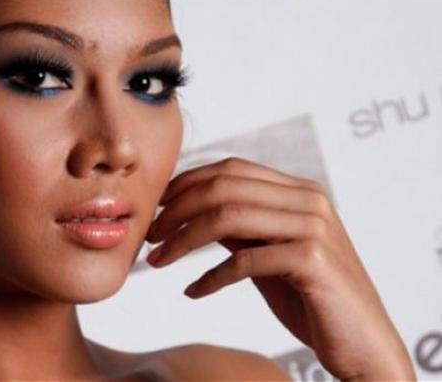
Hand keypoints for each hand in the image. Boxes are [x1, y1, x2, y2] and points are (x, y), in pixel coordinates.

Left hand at [145, 157, 415, 380]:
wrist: (362, 344)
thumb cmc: (310, 298)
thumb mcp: (268, 250)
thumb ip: (239, 225)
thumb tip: (189, 207)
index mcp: (300, 190)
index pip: (231, 168)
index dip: (186, 183)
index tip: (156, 206)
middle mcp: (309, 200)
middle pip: (223, 187)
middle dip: (176, 209)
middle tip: (149, 235)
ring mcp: (313, 227)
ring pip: (227, 217)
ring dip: (182, 240)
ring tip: (157, 260)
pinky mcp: (312, 261)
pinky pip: (243, 260)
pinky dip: (210, 277)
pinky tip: (193, 292)